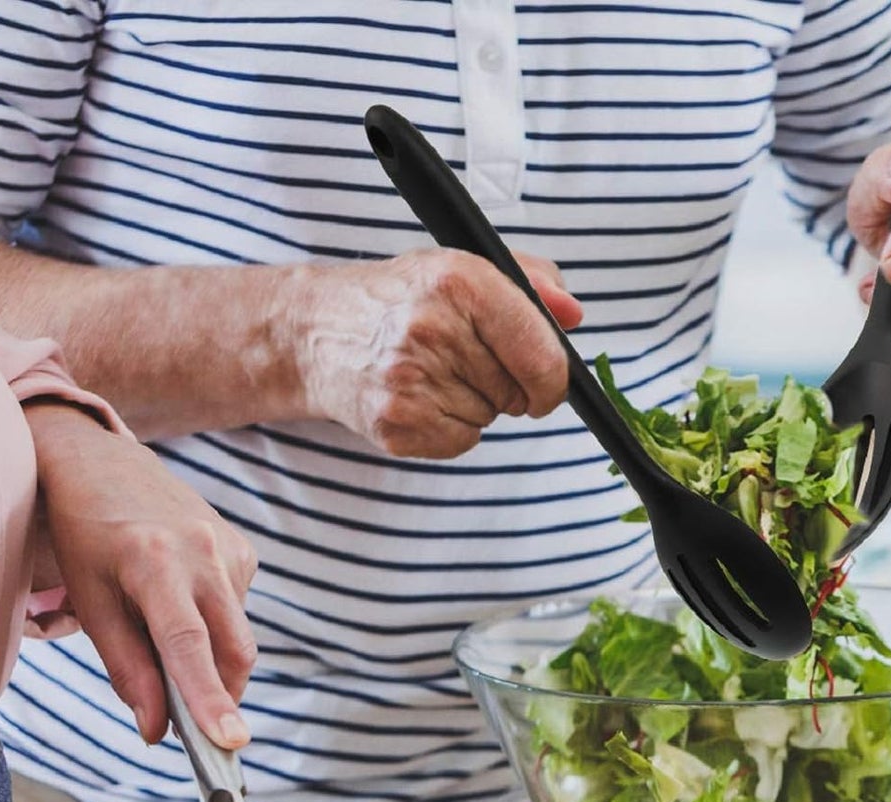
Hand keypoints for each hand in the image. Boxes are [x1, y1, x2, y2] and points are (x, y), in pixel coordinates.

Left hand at [26, 403, 258, 749]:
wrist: (102, 465)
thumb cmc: (86, 538)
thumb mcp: (90, 602)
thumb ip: (127, 670)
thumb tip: (156, 730)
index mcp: (153, 561)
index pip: (187, 644)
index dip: (208, 698)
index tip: (230, 741)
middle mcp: (202, 550)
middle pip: (233, 650)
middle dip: (220, 696)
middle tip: (193, 727)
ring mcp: (231, 548)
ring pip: (237, 637)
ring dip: (209, 658)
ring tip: (160, 628)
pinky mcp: (245, 551)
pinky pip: (238, 613)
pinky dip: (213, 627)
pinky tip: (181, 599)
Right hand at [288, 249, 581, 457]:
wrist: (317, 331)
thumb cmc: (403, 299)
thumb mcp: (463, 269)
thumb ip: (531, 284)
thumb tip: (573, 315)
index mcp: (461, 281)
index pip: (541, 355)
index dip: (554, 380)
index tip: (547, 384)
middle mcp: (433, 328)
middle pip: (517, 392)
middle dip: (506, 386)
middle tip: (465, 361)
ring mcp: (411, 380)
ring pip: (489, 418)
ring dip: (474, 404)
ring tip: (431, 372)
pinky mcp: (397, 423)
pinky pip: (462, 442)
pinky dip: (450, 428)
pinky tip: (420, 397)